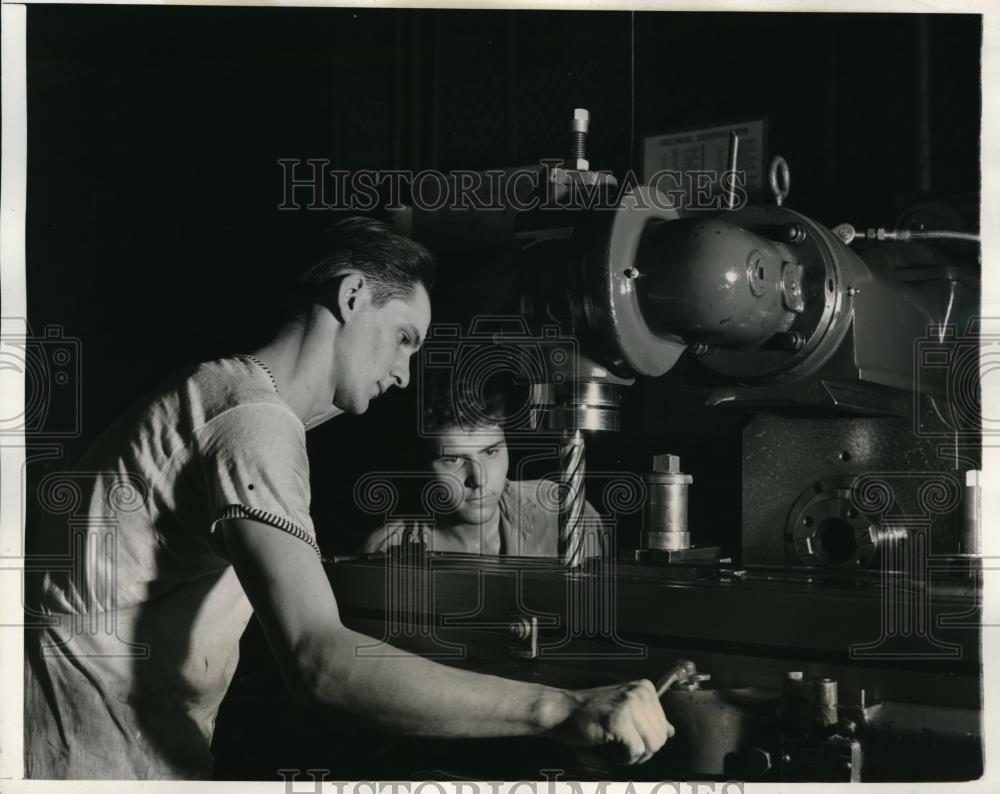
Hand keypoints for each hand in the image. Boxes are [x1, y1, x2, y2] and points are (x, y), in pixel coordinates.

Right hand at [547, 679, 673, 764]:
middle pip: (660, 739)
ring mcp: (629, 705)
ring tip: (614, 744)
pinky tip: (608, 747)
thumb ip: (648, 719)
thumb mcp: (624, 710)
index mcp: (645, 688)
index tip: (627, 735)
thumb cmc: (589, 713)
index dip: (646, 740)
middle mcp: (640, 693)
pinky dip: (622, 758)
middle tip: (619, 742)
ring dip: (632, 754)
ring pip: (651, 746)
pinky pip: (636, 752)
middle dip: (641, 749)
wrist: (561, 711)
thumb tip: (671, 730)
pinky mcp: (618, 721)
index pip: (665, 727)